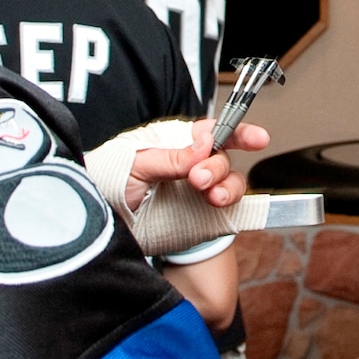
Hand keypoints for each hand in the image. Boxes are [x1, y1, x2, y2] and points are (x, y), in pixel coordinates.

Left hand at [125, 119, 267, 211]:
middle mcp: (194, 167)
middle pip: (223, 159)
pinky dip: (230, 209)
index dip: (239, 132)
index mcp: (178, 145)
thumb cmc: (111, 185)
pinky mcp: (202, 218)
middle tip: (198, 179)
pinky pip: (227, 211)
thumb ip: (169, 156)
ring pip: (231, 184)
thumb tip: (204, 143)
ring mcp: (200, 193)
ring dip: (227, 188)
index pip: (214, 132)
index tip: (257, 139)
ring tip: (213, 198)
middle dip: (217, 167)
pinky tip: (220, 208)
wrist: (101, 226)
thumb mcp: (133, 165)